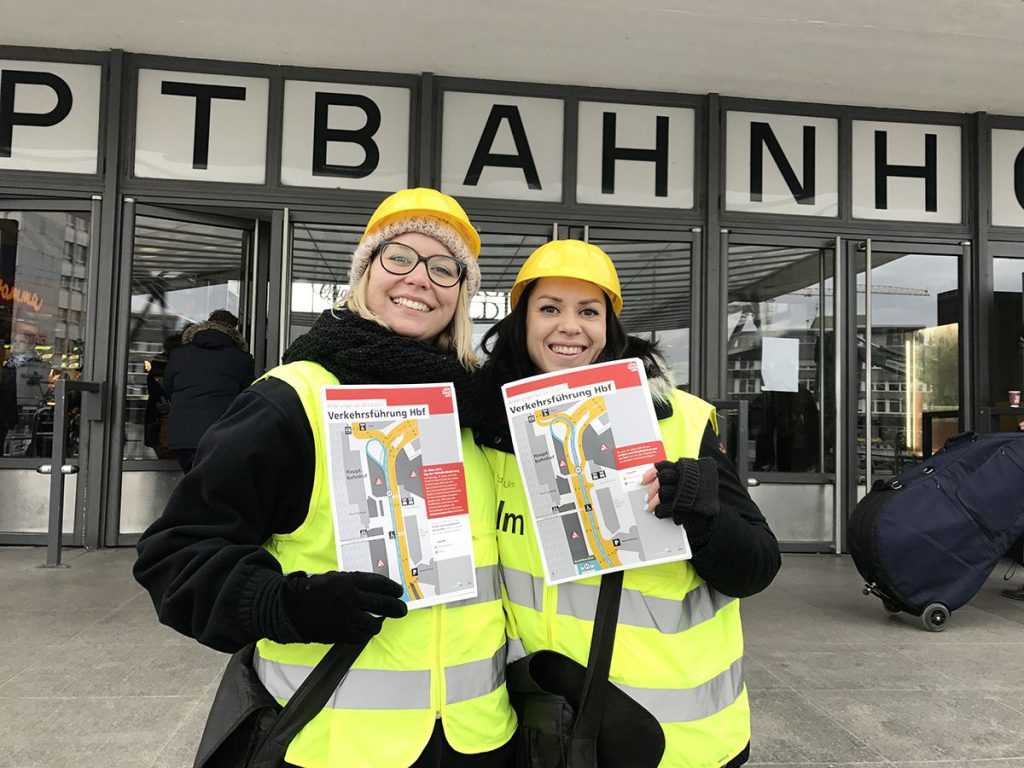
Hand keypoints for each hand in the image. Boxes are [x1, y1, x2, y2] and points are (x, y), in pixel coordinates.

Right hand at [282, 570, 407, 644]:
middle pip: (382, 603)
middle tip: (401, 610)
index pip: (378, 583)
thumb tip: (372, 589)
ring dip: (378, 623)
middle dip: (395, 607)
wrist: (289, 607)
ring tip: (379, 622)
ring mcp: (346, 616)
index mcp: (348, 580)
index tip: (398, 591)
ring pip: (373, 623)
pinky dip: (364, 635)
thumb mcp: (332, 578)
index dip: (391, 588)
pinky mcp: (339, 632)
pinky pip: (360, 636)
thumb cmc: (310, 591)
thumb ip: (352, 582)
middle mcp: (350, 597)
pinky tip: (364, 632)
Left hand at [645, 458, 719, 546]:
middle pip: (663, 478)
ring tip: (649, 508)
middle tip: (646, 498)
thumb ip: (673, 480)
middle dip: (652, 489)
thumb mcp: (687, 486)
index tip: (642, 481)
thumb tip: (648, 482)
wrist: (707, 519)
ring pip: (663, 492)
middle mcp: (689, 479)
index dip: (651, 472)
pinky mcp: (688, 507)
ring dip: (653, 502)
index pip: (665, 466)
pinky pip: (667, 507)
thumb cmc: (693, 500)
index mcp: (688, 471)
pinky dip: (659, 511)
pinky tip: (658, 513)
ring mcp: (689, 492)